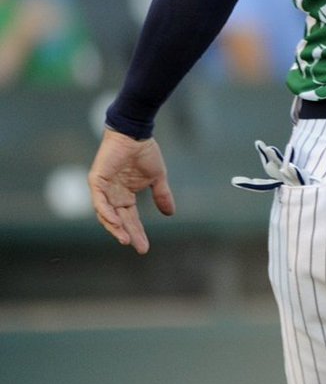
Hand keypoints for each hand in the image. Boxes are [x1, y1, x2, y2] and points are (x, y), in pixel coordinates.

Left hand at [88, 129, 175, 254]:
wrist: (135, 135)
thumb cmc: (145, 152)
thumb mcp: (157, 178)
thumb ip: (161, 195)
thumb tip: (171, 213)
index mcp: (126, 195)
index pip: (131, 219)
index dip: (138, 233)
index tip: (145, 248)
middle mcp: (113, 195)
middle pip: (120, 220)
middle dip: (129, 234)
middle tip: (139, 248)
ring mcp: (103, 189)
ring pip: (106, 214)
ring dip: (115, 228)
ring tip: (125, 239)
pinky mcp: (96, 181)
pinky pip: (99, 201)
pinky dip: (106, 212)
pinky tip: (115, 221)